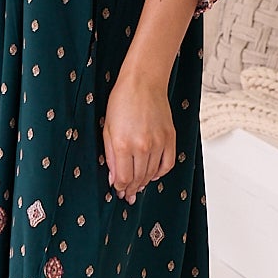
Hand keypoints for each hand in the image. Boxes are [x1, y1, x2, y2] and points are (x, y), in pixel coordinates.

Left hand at [101, 73, 175, 202]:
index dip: (120, 187)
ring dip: (144, 182)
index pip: (123, 178)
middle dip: (131, 188)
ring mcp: (159, 143)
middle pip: (138, 178)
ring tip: (138, 187)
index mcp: (124, 144)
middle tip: (128, 195)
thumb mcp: (107, 129)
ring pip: (152, 173)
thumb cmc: (122, 100)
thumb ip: (111, 156)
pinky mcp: (170, 138)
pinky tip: (153, 175)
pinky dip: (160, 173)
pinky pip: (168, 164)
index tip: (118, 191)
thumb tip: (113, 177)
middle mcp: (143, 146)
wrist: (143, 82)